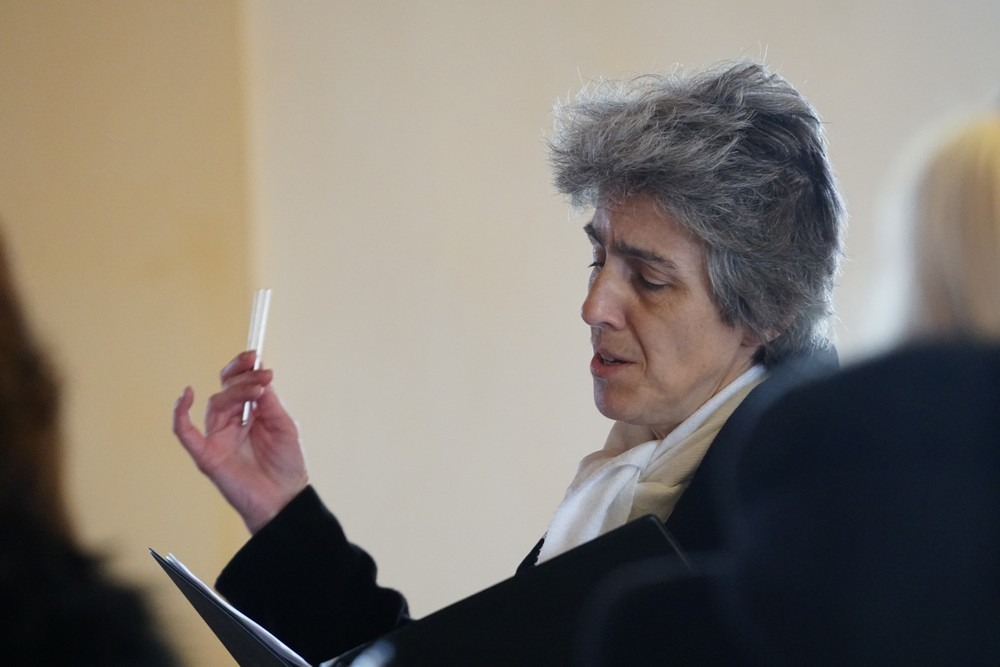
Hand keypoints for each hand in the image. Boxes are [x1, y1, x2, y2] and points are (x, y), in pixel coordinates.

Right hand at [173, 351, 308, 532]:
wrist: (285, 498)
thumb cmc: (286, 463)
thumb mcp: (283, 425)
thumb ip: (269, 401)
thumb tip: (258, 375)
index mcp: (248, 414)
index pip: (238, 384)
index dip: (243, 368)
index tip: (255, 355)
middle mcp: (230, 423)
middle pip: (225, 389)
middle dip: (241, 376)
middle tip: (260, 371)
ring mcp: (217, 437)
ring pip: (215, 403)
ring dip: (235, 391)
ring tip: (258, 390)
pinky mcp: (206, 455)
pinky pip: (185, 432)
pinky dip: (180, 413)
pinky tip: (187, 395)